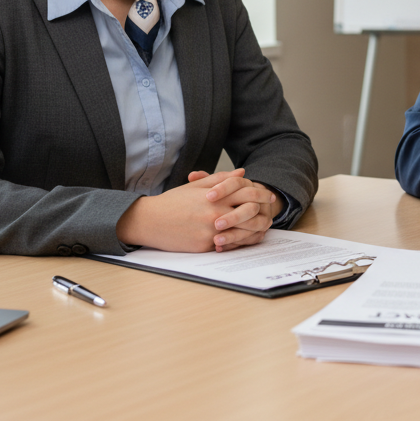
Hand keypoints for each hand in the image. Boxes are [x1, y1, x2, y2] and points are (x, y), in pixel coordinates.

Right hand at [115, 169, 276, 252]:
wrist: (149, 221)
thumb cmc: (172, 202)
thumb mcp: (196, 186)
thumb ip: (221, 179)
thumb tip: (242, 173)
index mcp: (214, 196)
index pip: (246, 192)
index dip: (260, 193)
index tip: (268, 195)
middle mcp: (215, 213)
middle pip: (249, 212)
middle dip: (262, 211)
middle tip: (269, 211)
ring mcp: (211, 231)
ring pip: (242, 231)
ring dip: (253, 229)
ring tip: (260, 227)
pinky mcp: (204, 246)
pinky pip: (227, 245)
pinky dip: (237, 242)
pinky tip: (243, 239)